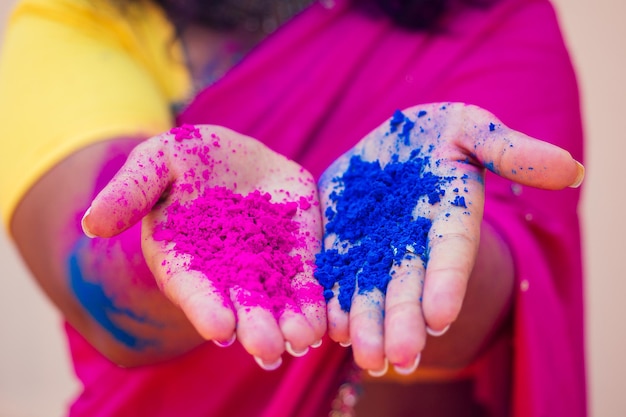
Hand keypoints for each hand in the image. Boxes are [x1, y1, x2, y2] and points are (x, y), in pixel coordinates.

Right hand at [82, 125, 325, 368]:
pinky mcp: (299, 253)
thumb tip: (91, 223)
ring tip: (304, 338)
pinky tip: (329, 318)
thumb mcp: (158, 161)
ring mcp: (266, 265)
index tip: (218, 326)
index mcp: (186, 257)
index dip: (204, 306)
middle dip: (255, 325)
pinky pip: (310, 278)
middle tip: (268, 348)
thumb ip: (130, 190)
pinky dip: (319, 298)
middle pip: (240, 303)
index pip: (193, 287)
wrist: (234, 157)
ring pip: (279, 299)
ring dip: (293, 322)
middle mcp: (225, 271)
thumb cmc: (188, 161)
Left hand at [315, 103, 583, 373]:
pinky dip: (329, 300)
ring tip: (360, 353)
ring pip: (370, 290)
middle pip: (409, 285)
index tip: (440, 316)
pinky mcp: (339, 243)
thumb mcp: (470, 128)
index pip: (451, 253)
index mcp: (449, 217)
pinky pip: (333, 274)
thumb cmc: (438, 133)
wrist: (390, 141)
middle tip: (397, 357)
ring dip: (365, 323)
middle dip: (403, 321)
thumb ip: (508, 149)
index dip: (447, 282)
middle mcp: (413, 243)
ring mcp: (374, 247)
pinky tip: (324, 325)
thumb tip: (572, 170)